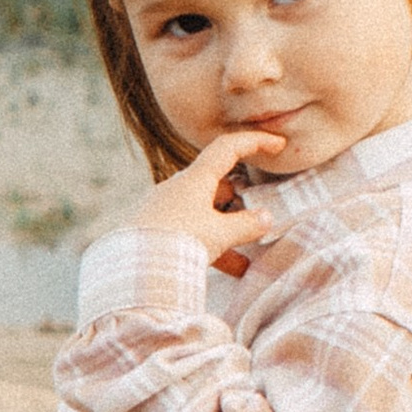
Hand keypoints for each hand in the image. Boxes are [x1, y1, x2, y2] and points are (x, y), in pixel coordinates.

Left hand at [129, 128, 288, 264]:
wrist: (133, 268)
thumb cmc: (179, 242)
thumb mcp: (220, 234)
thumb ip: (246, 225)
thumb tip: (266, 218)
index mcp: (195, 179)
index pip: (228, 148)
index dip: (255, 142)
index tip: (278, 144)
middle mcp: (178, 188)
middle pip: (217, 183)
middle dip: (241, 197)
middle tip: (261, 211)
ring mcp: (166, 209)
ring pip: (205, 211)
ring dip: (228, 227)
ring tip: (249, 250)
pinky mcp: (156, 231)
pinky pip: (192, 232)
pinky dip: (213, 245)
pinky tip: (232, 269)